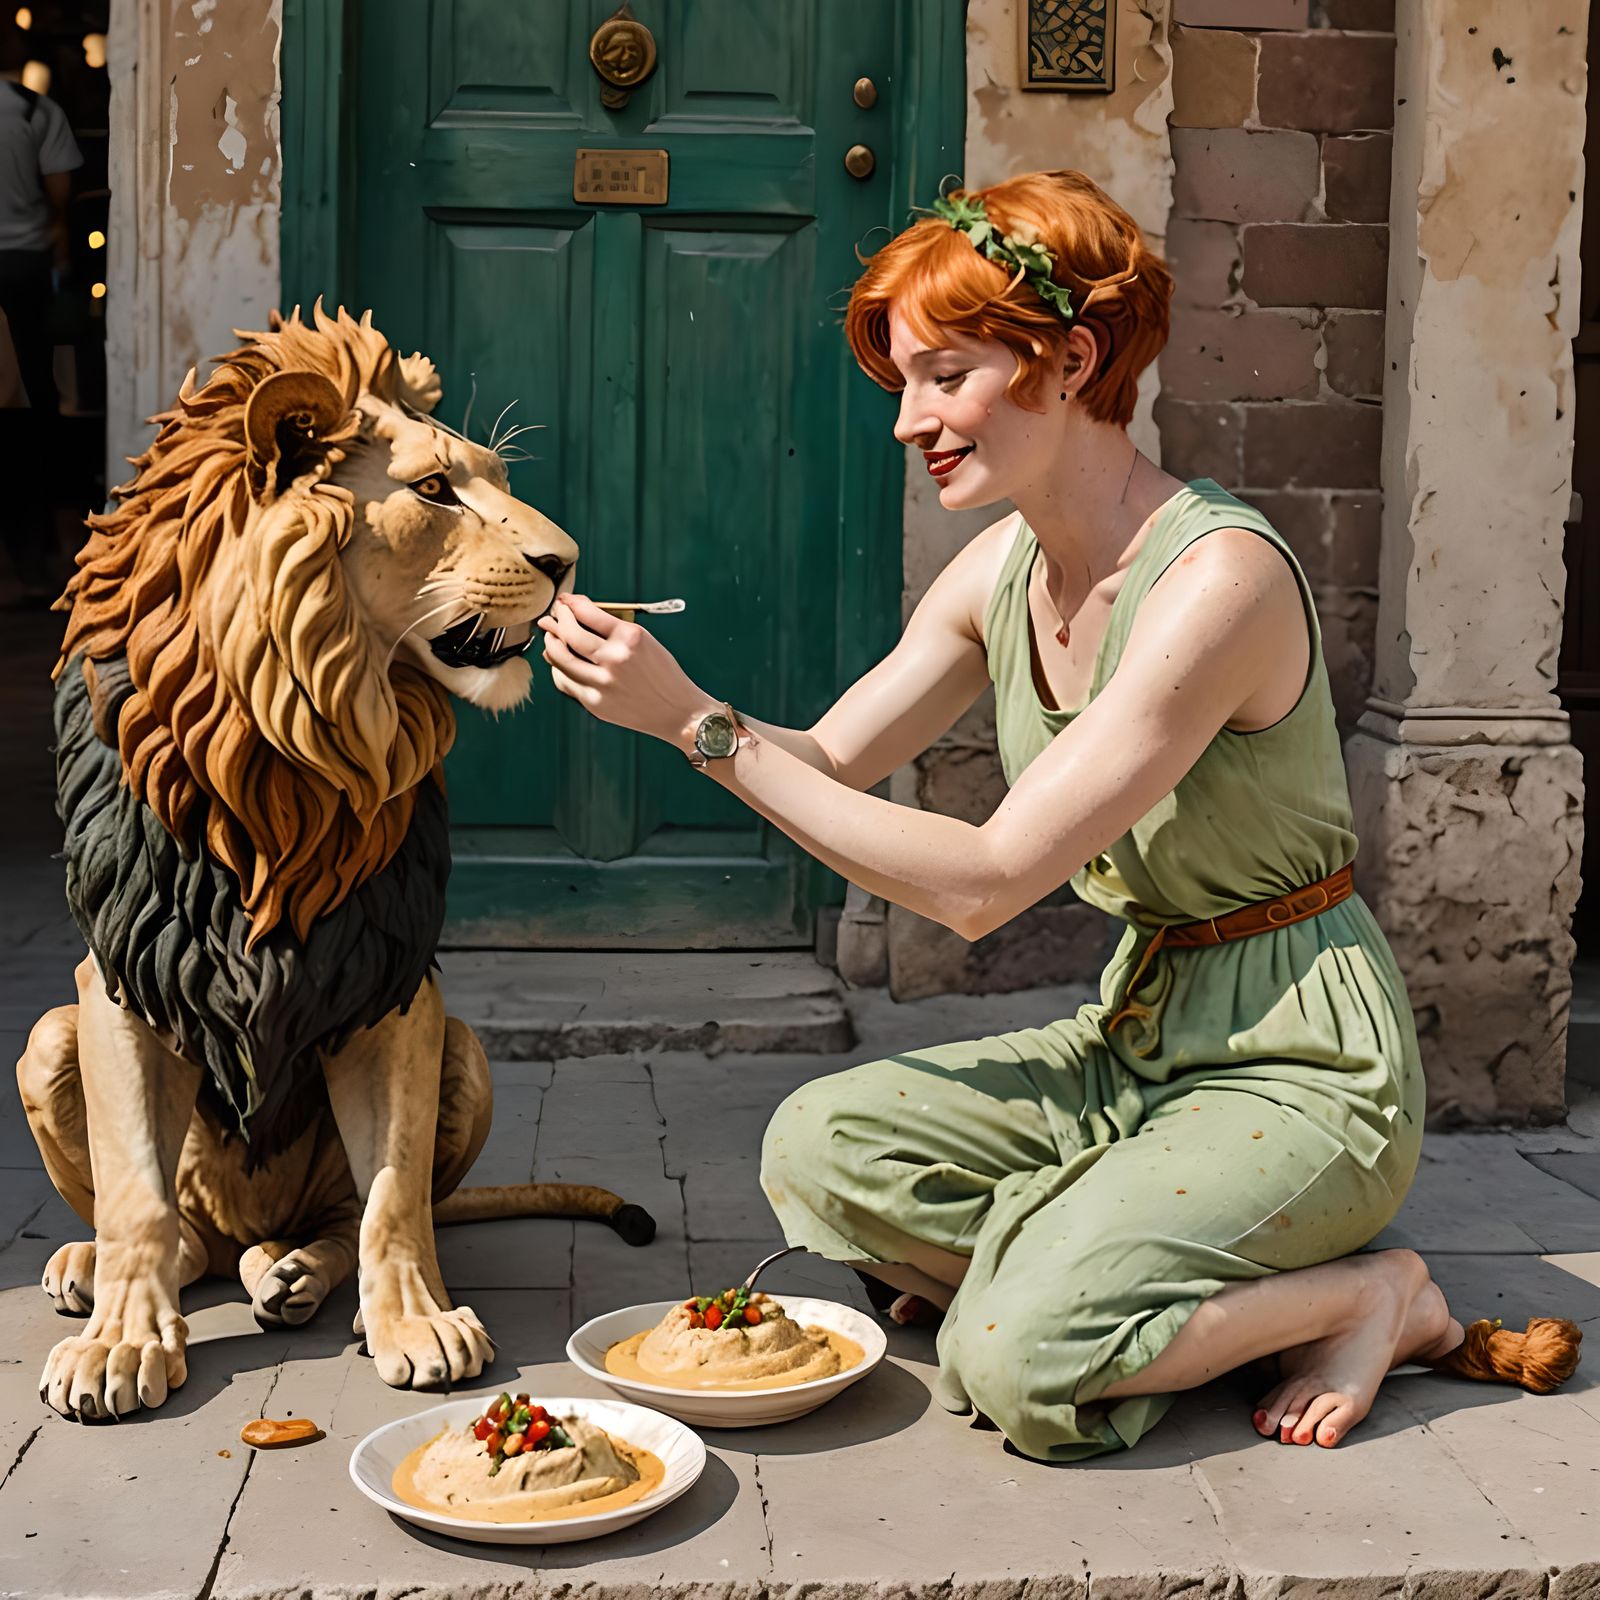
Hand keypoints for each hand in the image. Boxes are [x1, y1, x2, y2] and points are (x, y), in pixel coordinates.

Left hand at [537, 593, 713, 747]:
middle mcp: (615, 659)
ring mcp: (603, 683)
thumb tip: (571, 616)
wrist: (678, 712)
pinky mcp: (595, 703)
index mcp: (630, 637)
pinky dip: (559, 669)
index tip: (564, 601)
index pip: (588, 612)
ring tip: (551, 638)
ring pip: (561, 658)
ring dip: (551, 644)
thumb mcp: (644, 642)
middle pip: (570, 633)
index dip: (570, 604)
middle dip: (556, 621)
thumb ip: (611, 629)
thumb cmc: (662, 674)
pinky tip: (560, 662)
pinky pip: (565, 682)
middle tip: (552, 617)